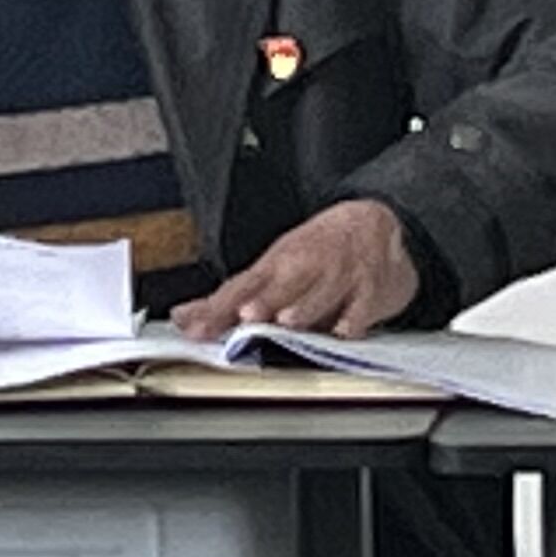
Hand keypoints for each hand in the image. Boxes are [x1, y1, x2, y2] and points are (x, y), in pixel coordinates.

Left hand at [175, 199, 418, 340]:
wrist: (373, 226)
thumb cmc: (316, 255)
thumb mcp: (272, 270)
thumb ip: (229, 299)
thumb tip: (182, 318)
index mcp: (276, 264)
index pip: (242, 286)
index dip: (219, 307)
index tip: (199, 326)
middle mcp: (305, 266)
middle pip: (282, 283)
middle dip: (265, 299)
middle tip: (247, 315)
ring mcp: (340, 274)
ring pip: (322, 290)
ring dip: (306, 305)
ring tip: (289, 321)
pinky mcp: (371, 287)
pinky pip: (365, 303)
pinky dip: (356, 316)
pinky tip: (346, 329)